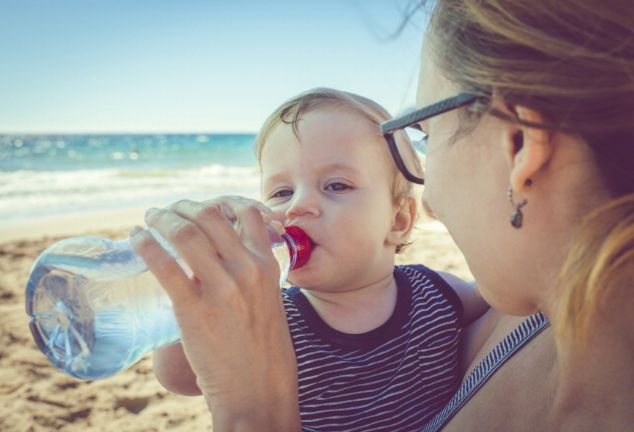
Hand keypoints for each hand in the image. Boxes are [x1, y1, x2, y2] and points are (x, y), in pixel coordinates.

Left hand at [130, 197, 299, 430]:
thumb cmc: (265, 352)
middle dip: (184, 207)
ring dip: (162, 218)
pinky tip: (136, 239)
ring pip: (186, 234)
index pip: (246, 213)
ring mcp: (221, 289)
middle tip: (167, 211)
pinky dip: (146, 245)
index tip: (199, 208)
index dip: (218, 202)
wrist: (259, 392)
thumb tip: (222, 263)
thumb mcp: (269, 303)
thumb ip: (251, 278)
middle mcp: (246, 269)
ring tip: (150, 218)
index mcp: (267, 266)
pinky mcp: (194, 311)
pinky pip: (165, 266)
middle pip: (210, 216)